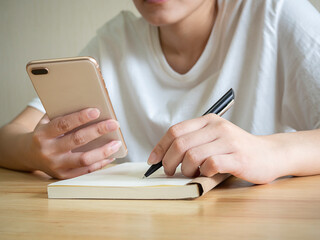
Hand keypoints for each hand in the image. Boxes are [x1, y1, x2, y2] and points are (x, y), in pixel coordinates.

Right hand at [27, 108, 121, 178]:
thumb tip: (92, 108)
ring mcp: (56, 166)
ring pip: (84, 159)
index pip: (63, 124)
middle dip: (98, 131)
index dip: (80, 117)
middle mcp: (49, 151)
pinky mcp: (64, 176)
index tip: (97, 111)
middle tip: (113, 123)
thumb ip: (63, 115)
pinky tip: (110, 155)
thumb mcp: (47, 122)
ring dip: (103, 151)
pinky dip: (100, 163)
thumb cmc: (44, 134)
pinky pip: (85, 170)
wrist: (28, 155)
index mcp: (43, 134)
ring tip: (116, 143)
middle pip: (77, 140)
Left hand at [148, 114, 284, 183]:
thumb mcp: (214, 136)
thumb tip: (163, 155)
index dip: (160, 146)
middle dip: (168, 162)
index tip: (153, 160)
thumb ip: (193, 140)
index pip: (175, 130)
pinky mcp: (237, 158)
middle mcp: (217, 127)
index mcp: (208, 120)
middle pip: (180, 144)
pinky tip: (208, 173)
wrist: (269, 154)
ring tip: (192, 173)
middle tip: (170, 171)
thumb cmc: (236, 149)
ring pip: (192, 156)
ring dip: (186, 169)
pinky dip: (203, 173)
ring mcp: (228, 141)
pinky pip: (210, 165)